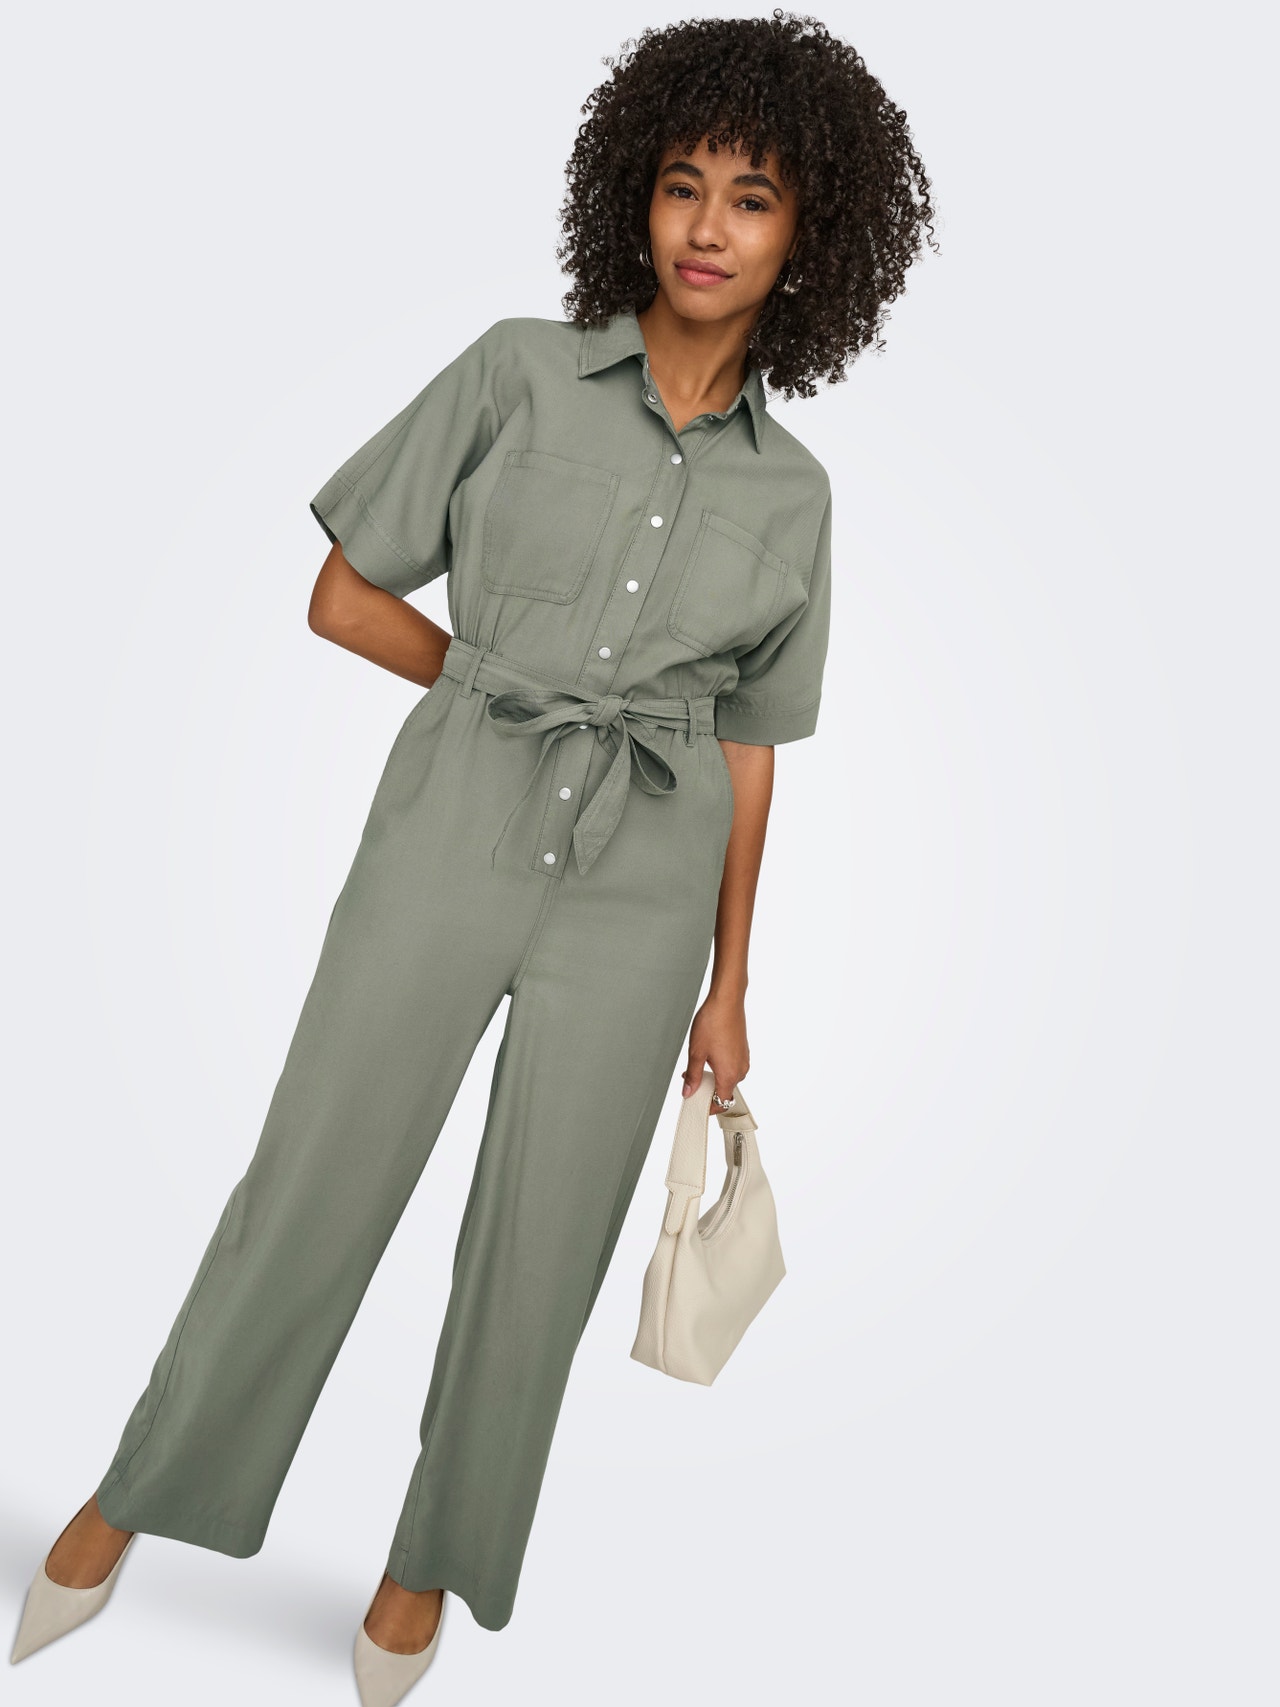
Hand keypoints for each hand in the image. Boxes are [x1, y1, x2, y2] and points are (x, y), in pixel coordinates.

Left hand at [681, 990, 748, 1106]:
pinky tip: (709, 1054)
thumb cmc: (713, 1022)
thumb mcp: (696, 1052)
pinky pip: (732, 1066)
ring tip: (698, 1063)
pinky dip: (721, 1066)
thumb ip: (693, 1076)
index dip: (709, 1107)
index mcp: (730, 1074)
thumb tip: (688, 1091)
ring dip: (714, 1076)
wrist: (727, 1001)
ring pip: (728, 1077)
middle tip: (690, 1080)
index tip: (697, 1104)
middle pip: (725, 1091)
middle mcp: (740, 1069)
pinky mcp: (743, 1050)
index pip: (721, 1102)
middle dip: (707, 1089)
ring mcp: (743, 1059)